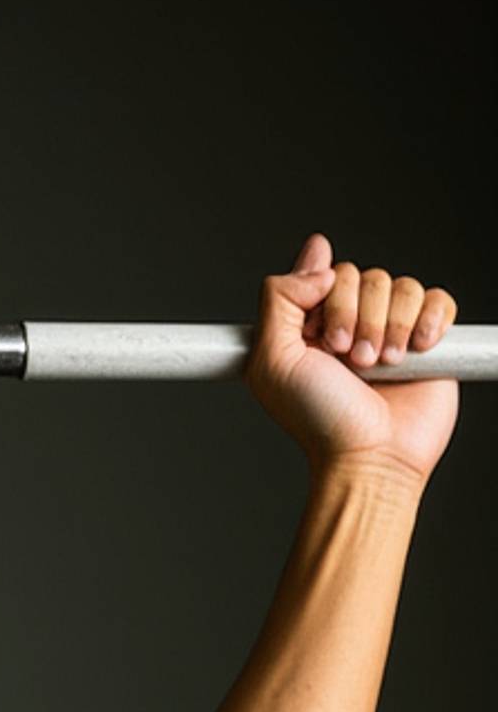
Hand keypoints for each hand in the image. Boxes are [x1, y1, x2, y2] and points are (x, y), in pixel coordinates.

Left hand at [248, 232, 459, 488]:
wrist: (370, 456)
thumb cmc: (319, 418)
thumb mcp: (272, 361)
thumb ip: (278, 299)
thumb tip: (317, 255)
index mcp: (313, 325)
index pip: (328, 273)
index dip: (330, 300)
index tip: (323, 341)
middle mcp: (352, 323)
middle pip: (366, 276)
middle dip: (359, 318)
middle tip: (353, 361)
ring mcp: (391, 330)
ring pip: (402, 286)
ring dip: (391, 326)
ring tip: (381, 366)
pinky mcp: (429, 340)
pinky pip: (439, 299)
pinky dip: (430, 320)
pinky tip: (417, 351)